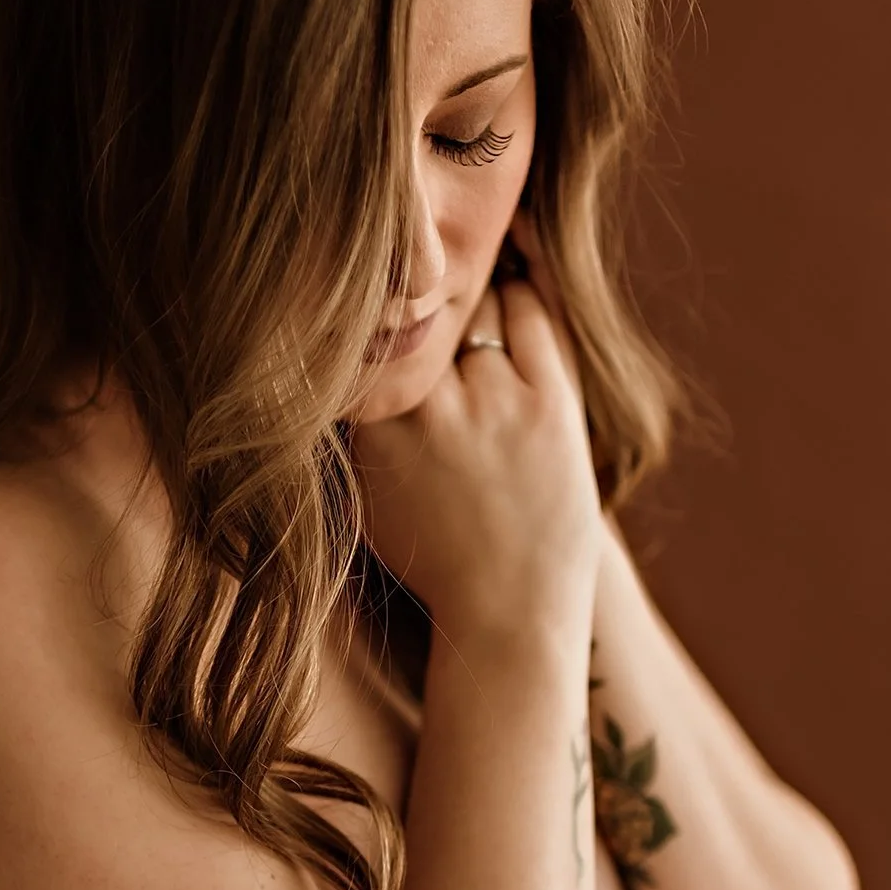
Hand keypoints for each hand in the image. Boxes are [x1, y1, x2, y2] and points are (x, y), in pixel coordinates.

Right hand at [348, 259, 602, 631]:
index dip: (376, 306)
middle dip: (423, 293)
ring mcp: (493, 404)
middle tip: (426, 279)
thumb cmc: (438, 554)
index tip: (379, 292)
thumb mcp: (369, 493)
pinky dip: (522, 293)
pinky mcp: (549, 404)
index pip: (369, 332)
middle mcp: (430, 410)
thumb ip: (357, 423)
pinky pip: (533, 314)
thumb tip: (341, 352)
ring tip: (473, 293)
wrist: (510, 610)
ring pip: (477, 302)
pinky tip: (516, 293)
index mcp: (376, 430)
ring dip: (475, 292)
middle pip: (421, 309)